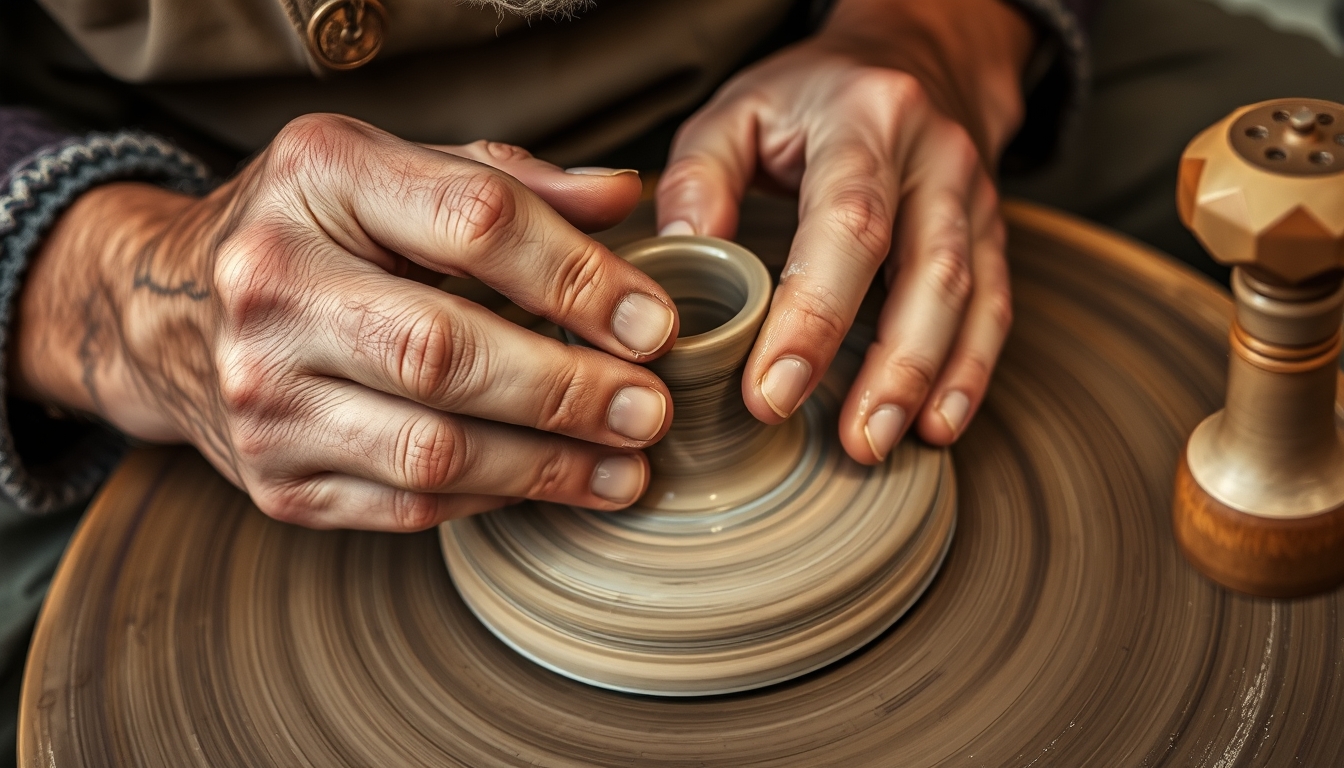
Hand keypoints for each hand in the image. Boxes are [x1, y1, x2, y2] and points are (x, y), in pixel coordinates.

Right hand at [15, 115, 680, 529]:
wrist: (170, 310)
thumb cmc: (315, 230)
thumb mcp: (397, 170)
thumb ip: (510, 182)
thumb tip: (625, 201)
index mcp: (319, 179)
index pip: (475, 223)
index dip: (579, 279)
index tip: (652, 324)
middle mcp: (273, 285)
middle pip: (446, 352)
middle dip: (568, 392)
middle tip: (648, 411)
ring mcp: (262, 393)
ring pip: (431, 451)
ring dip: (548, 467)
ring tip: (626, 468)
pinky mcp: (272, 479)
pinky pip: (407, 505)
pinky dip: (494, 497)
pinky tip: (549, 482)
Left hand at [656, 0, 1032, 462]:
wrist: (915, 56)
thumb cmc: (812, 97)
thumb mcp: (738, 108)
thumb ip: (701, 176)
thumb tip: (684, 253)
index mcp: (864, 121)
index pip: (847, 225)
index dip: (814, 314)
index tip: (772, 389)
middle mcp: (934, 159)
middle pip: (927, 270)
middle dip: (889, 367)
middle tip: (849, 442)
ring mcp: (974, 198)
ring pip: (969, 297)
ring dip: (930, 380)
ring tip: (882, 443)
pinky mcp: (992, 234)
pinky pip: (995, 308)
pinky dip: (970, 372)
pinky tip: (938, 423)